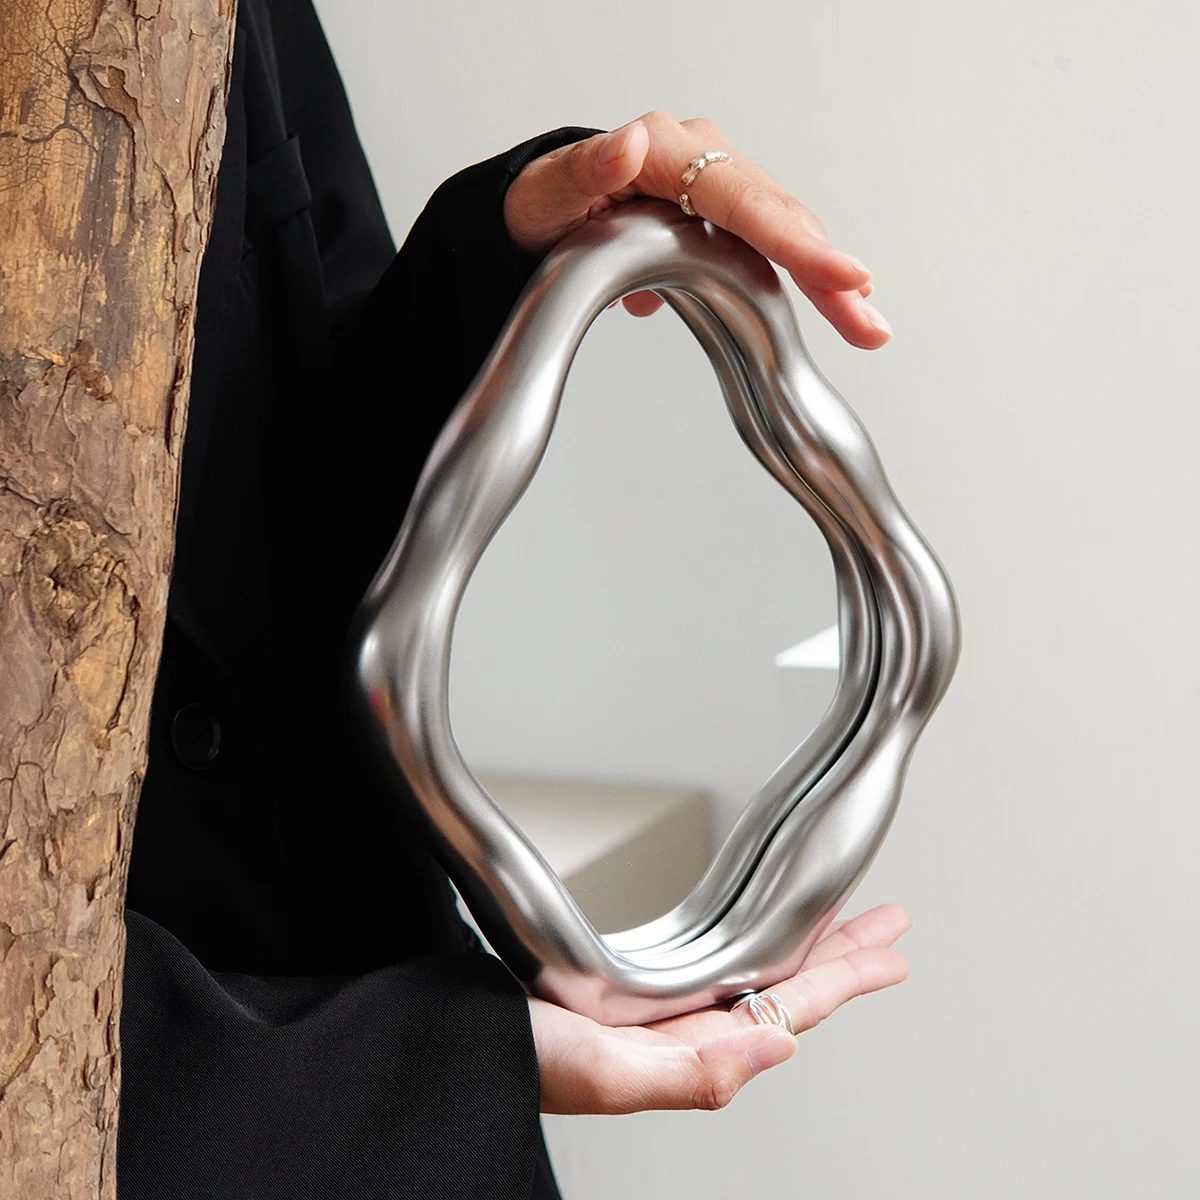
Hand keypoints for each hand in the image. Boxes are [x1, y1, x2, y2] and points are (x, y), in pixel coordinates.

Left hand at [503, 112, 891, 348]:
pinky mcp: (719, 209)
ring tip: (864, 323)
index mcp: (666, 150)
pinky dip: (800, 272)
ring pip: (782, 231)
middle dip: (829, 275)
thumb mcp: (548, 193)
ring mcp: (715, 182)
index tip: (842, 276)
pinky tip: (833, 300)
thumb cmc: (541, 204)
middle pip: (778, 219)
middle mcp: (702, 157)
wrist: (540, 211)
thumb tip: (624, 144)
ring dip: (825, 280)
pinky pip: (767, 240)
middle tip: (869, 326)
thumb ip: (585, 171)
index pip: (744, 203)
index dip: (795, 244)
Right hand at [531, 902, 909, 1114]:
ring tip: (844, 923)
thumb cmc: (523, 1062)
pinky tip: (761, 943)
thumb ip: (694, 1074)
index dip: (845, 977)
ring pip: (758, 976)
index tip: (892, 951)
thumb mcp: (606, 1075)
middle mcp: (690, 1031)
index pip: (791, 1010)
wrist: (467, 1039)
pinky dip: (753, 947)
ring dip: (807, 948)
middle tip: (891, 923)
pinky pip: (719, 968)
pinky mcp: (638, 993)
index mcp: (694, 1050)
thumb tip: (781, 1053)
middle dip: (843, 955)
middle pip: (788, 989)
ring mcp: (667, 1011)